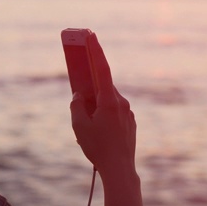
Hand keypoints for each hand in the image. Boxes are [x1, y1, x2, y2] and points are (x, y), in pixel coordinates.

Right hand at [70, 33, 135, 176]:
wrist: (120, 170)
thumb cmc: (98, 148)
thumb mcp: (79, 126)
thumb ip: (76, 106)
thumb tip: (79, 95)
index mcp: (109, 100)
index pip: (102, 69)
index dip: (95, 50)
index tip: (91, 35)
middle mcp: (121, 102)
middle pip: (103, 84)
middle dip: (90, 81)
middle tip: (80, 71)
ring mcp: (127, 112)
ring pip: (108, 98)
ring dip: (96, 101)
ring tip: (86, 120)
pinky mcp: (130, 122)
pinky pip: (114, 110)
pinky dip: (103, 111)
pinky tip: (96, 128)